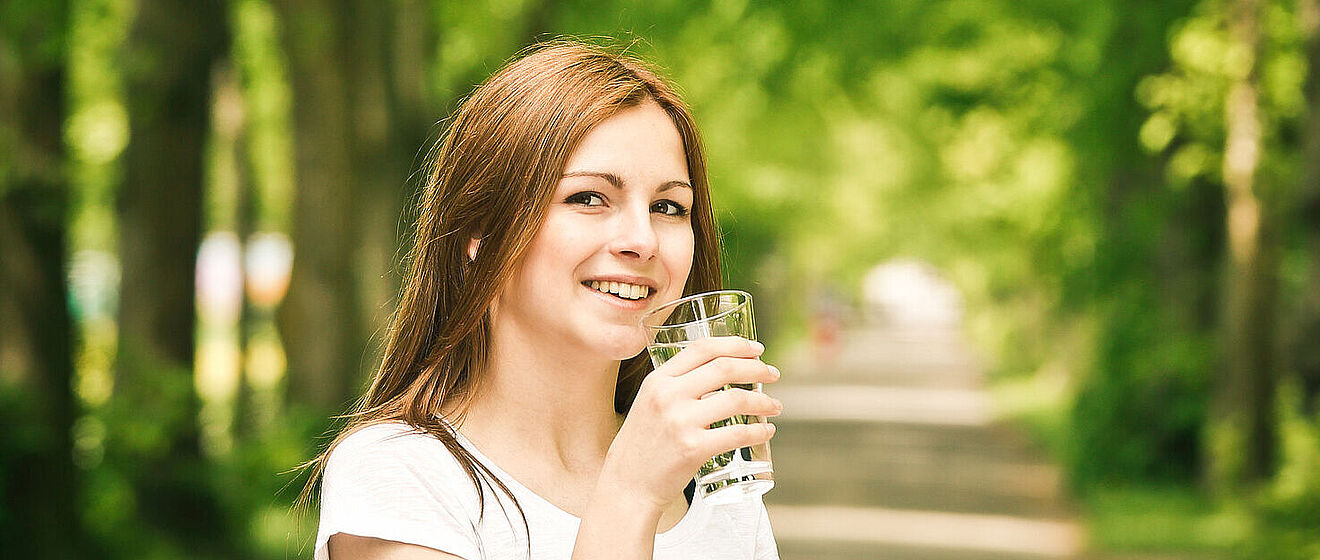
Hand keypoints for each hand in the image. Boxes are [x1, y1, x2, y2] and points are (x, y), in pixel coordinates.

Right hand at [602, 336, 781, 510]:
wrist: (628, 486)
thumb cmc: (643, 446)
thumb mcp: (650, 404)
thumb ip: (678, 386)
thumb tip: (721, 374)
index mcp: (658, 380)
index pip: (702, 348)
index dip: (735, 344)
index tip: (756, 349)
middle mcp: (668, 396)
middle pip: (724, 368)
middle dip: (757, 368)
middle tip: (773, 374)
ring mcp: (680, 422)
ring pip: (736, 399)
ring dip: (764, 401)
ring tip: (775, 406)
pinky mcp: (693, 449)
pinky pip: (737, 434)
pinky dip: (759, 431)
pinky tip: (766, 431)